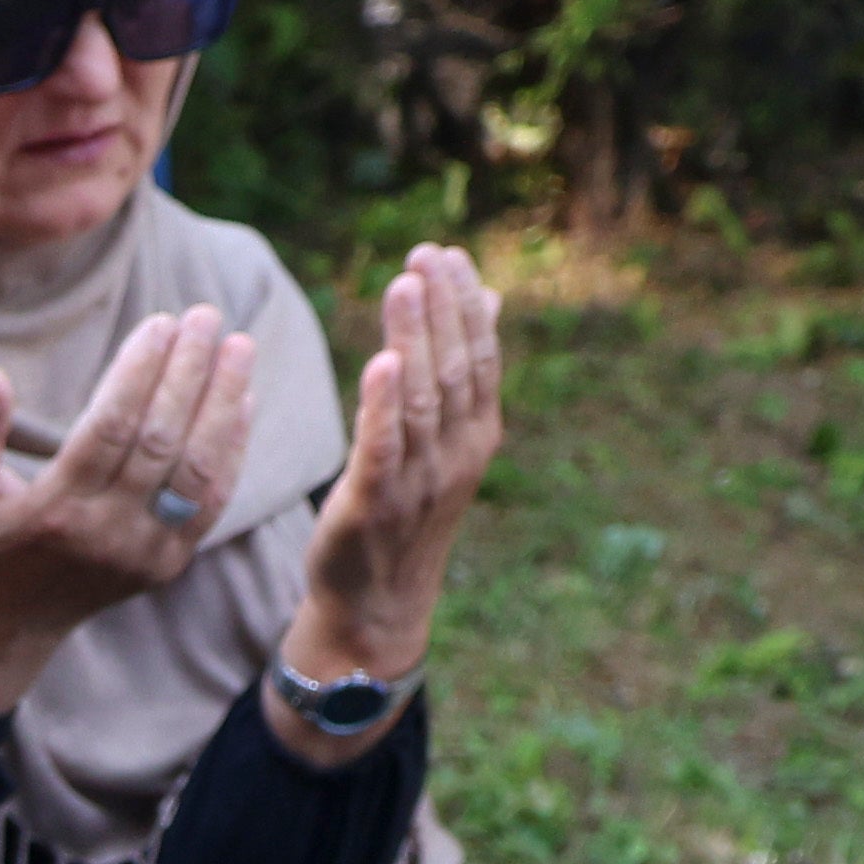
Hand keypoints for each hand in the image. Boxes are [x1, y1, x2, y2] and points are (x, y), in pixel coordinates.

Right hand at [0, 308, 258, 716]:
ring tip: (239, 346)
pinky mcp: (167, 566)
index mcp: (53, 512)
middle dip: (189, 373)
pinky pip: (211, 503)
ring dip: (224, 402)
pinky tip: (241, 399)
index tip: (161, 323)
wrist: (7, 627)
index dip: (140, 370)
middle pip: (160, 441)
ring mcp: (142, 554)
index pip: (110, 427)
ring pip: (197, 471)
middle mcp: (104, 536)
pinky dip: (232, 449)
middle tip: (205, 316)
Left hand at [291, 243, 498, 698]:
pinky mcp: (373, 506)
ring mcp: (418, 483)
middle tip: (423, 256)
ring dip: (413, 339)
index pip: (478, 357)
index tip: (448, 255)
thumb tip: (490, 298)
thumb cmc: (405, 515)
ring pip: (420, 401)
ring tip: (403, 286)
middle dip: (441, 309)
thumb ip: (462, 373)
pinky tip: (377, 361)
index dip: (465, 304)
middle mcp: (456, 456)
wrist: (377, 608)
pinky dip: (380, 406)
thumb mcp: (444, 442)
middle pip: (454, 370)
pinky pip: (381, 450)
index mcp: (476, 436)